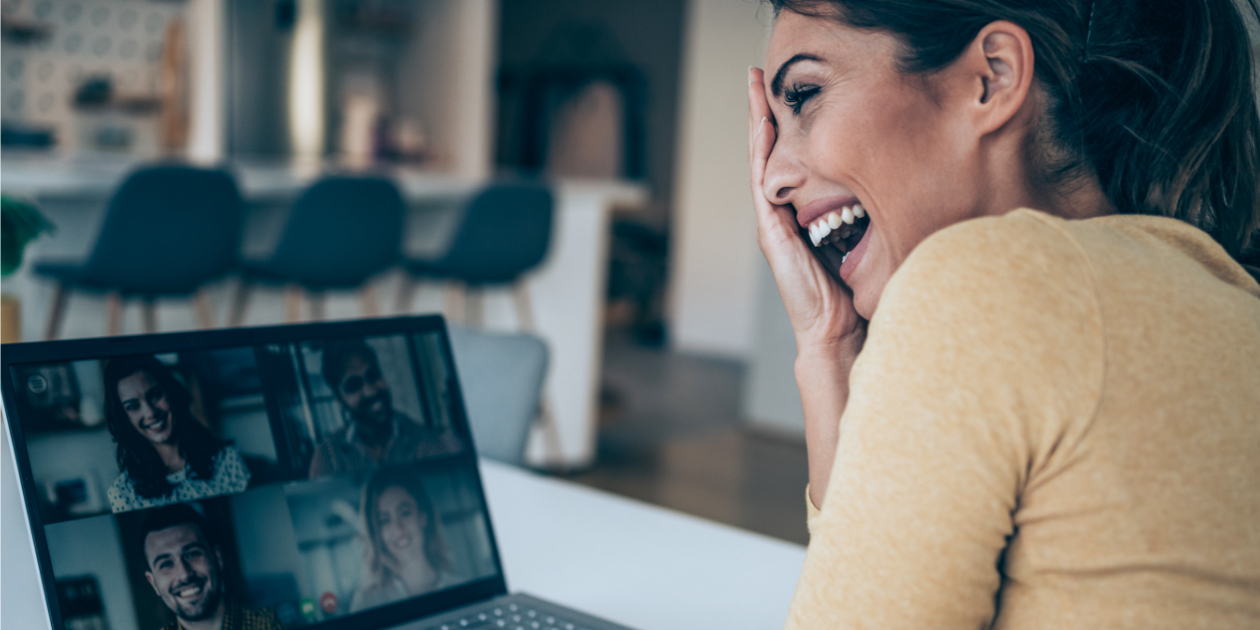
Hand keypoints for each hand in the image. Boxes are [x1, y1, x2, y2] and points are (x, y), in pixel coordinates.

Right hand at [747, 67, 864, 353]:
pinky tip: (764, 128)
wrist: (837, 330)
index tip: (784, 93)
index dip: (784, 125)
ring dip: (756, 124)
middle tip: (758, 76)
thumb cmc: (852, 292)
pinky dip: (762, 154)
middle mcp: (783, 214)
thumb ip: (863, 216)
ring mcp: (774, 222)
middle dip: (763, 113)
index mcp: (801, 214)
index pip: (790, 159)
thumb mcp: (862, 241)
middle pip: (769, 152)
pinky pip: (764, 183)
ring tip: (754, 89)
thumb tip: (893, 185)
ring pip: (761, 160)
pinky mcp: (773, 233)